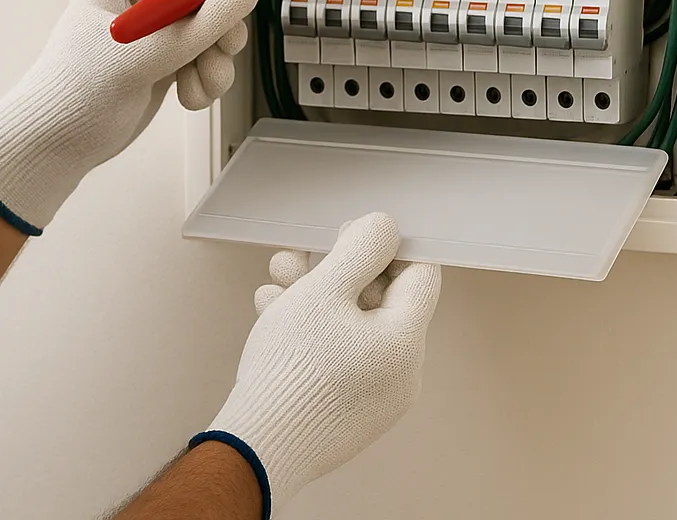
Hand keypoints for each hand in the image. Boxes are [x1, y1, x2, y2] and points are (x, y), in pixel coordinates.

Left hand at [0, 0, 258, 233]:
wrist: (60, 144)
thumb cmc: (74, 94)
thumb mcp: (136, 58)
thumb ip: (195, 27)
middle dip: (222, 14)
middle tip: (227, 40)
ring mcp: (160, 26)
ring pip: (215, 22)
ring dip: (217, 55)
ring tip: (200, 79)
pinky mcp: (172, 55)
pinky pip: (212, 54)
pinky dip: (209, 77)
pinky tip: (188, 95)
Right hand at [192, 214, 441, 513]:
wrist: (257, 447)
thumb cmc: (290, 371)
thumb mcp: (323, 291)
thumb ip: (359, 250)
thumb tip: (385, 228)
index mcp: (405, 343)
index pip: (420, 274)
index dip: (387, 247)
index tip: (350, 238)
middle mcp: (401, 374)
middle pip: (380, 301)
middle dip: (337, 272)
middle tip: (300, 258)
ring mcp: (377, 398)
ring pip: (353, 328)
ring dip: (315, 298)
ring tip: (275, 288)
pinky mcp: (351, 413)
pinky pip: (342, 358)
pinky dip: (313, 335)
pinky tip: (276, 319)